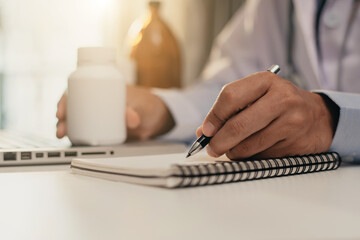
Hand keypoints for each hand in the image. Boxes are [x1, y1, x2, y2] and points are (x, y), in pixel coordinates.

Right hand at [56, 85, 174, 140]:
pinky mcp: (104, 129)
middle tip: (61, 128)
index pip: (79, 89)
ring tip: (63, 135)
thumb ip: (136, 113)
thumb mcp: (142, 107)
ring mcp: (100, 116)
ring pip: (78, 119)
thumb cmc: (148, 105)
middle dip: (63, 117)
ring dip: (68, 127)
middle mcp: (98, 102)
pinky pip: (87, 130)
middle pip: (74, 106)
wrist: (157, 119)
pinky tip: (72, 140)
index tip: (62, 109)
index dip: (66, 98)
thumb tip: (131, 119)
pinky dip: (78, 135)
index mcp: (104, 90)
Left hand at [197, 71, 336, 159]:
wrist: (318, 116)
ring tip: (231, 150)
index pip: (230, 96)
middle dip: (219, 141)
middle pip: (239, 124)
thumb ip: (230, 110)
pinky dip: (251, 157)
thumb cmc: (280, 105)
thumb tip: (203, 132)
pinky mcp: (296, 142)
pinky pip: (263, 155)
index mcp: (266, 80)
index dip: (214, 116)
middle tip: (212, 149)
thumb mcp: (257, 97)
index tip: (206, 131)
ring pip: (250, 145)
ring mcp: (292, 121)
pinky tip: (253, 151)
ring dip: (234, 152)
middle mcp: (281, 98)